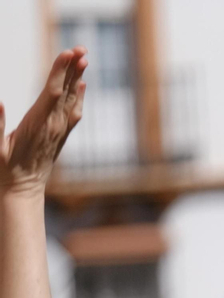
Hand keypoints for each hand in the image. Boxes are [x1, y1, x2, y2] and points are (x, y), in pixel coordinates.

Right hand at [0, 48, 86, 196]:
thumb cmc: (3, 169)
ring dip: (77, 78)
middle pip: (65, 91)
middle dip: (72, 68)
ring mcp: (59, 131)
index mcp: (37, 125)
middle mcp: (53, 126)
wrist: (22, 191)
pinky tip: (82, 85)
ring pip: (71, 99)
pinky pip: (73, 112)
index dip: (60, 72)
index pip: (51, 93)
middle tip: (81, 48)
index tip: (67, 53)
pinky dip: (78, 96)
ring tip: (83, 58)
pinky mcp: (61, 136)